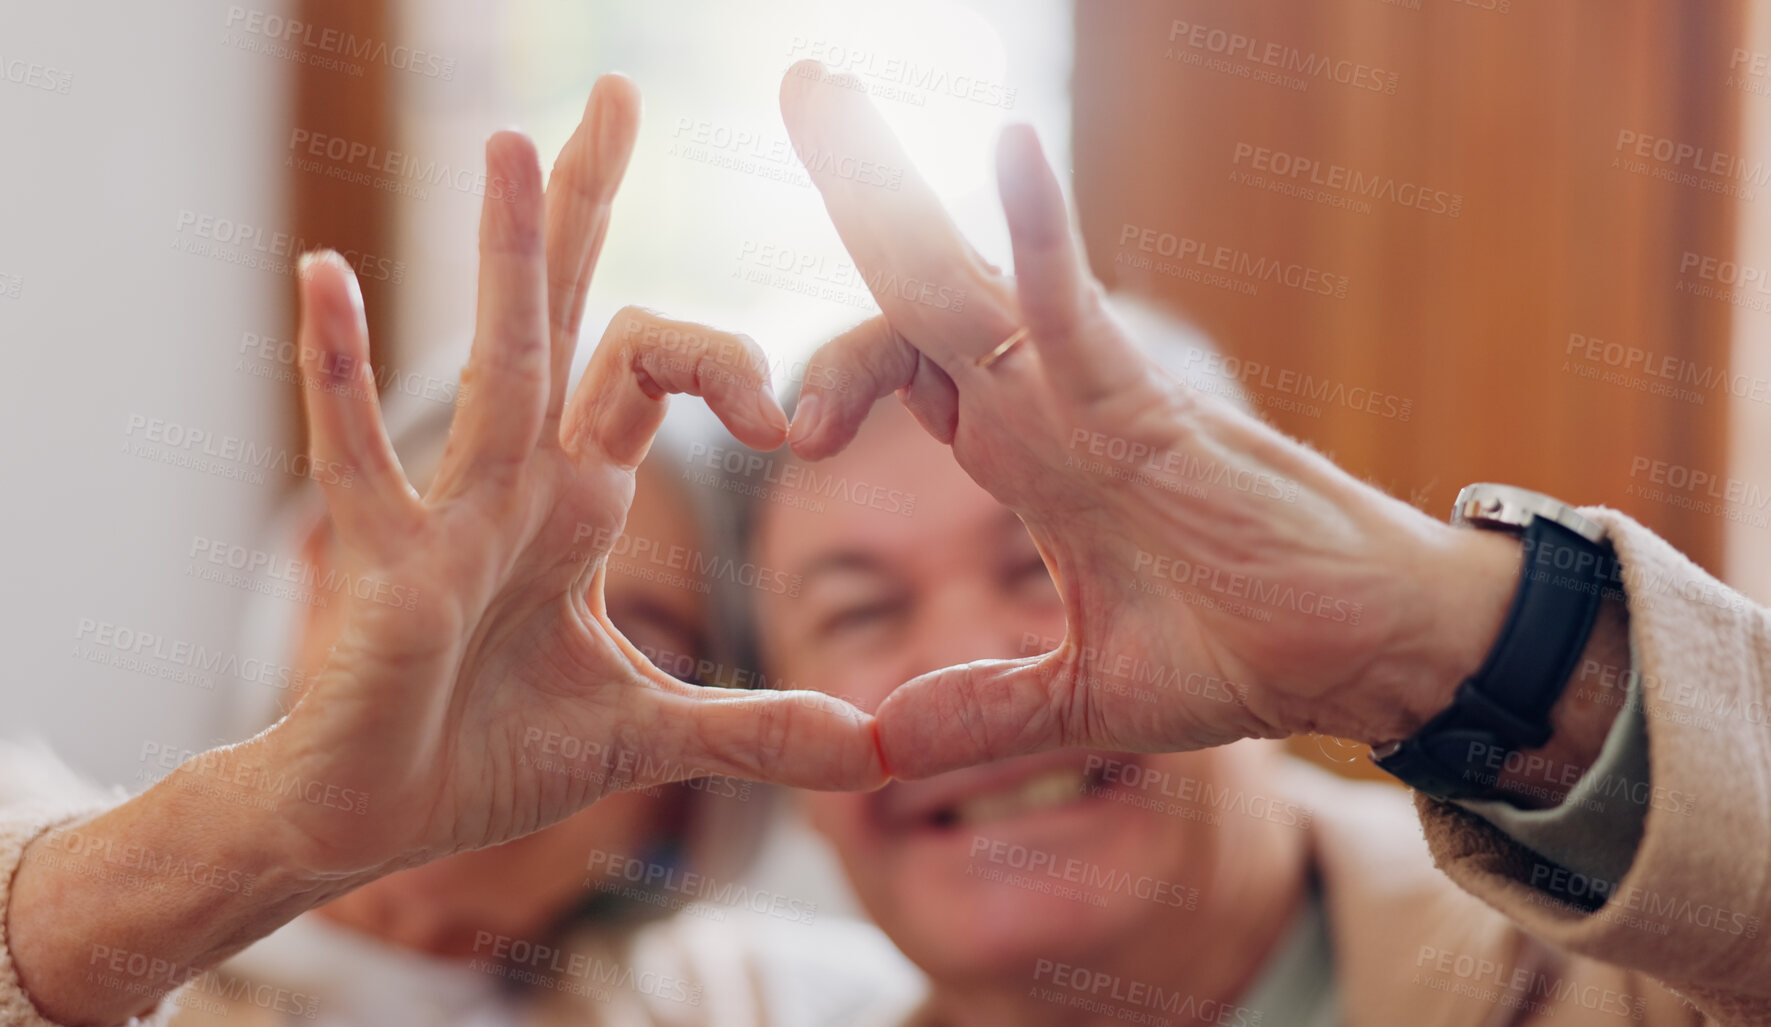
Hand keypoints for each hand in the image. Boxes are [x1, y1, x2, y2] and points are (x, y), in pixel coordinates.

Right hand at [9, 75, 879, 1026]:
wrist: (376, 821)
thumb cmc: (487, 755)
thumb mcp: (646, 735)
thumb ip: (756, 733)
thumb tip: (874, 749)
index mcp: (574, 498)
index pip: (652, 370)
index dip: (728, 364)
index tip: (786, 419)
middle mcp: (514, 479)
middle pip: (564, 315)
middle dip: (588, 205)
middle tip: (619, 90)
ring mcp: (447, 512)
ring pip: (491, 363)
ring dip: (506, 257)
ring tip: (511, 142)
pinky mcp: (383, 567)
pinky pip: (358, 456)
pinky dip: (338, 372)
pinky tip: (324, 276)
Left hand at [774, 61, 1529, 776]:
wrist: (1365, 658)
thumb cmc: (1248, 652)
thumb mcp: (1083, 697)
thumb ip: (981, 713)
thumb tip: (875, 753)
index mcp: (1027, 452)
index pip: (907, 365)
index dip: (835, 370)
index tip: (786, 432)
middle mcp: (1048, 401)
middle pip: (921, 280)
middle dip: (857, 188)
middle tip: (797, 82)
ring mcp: (1094, 393)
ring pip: (967, 273)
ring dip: (894, 183)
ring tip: (823, 87)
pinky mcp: (1154, 409)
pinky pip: (1079, 312)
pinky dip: (1042, 237)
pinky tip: (1007, 152)